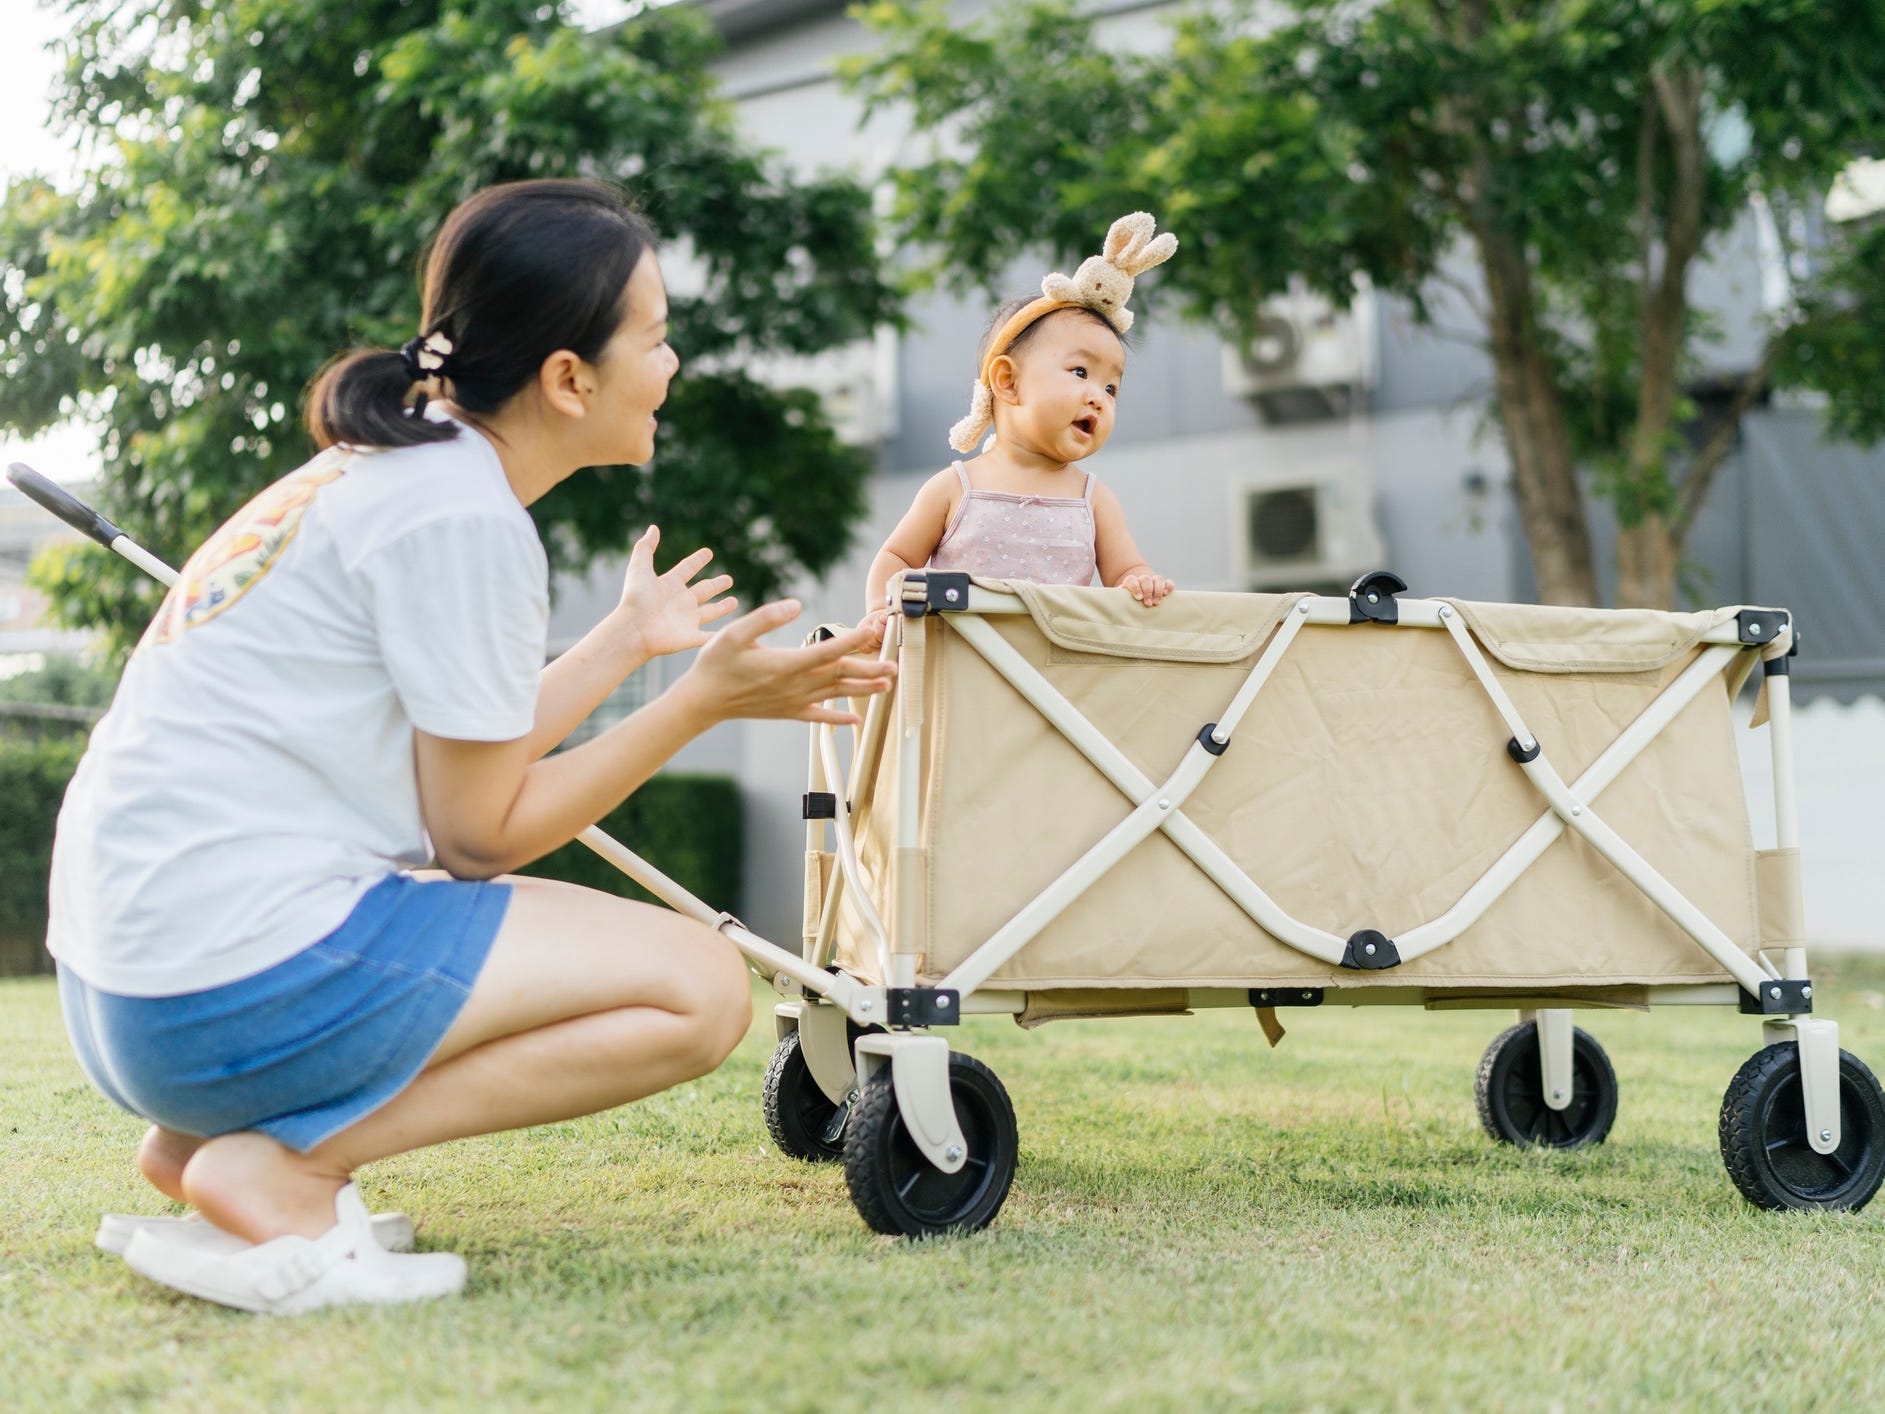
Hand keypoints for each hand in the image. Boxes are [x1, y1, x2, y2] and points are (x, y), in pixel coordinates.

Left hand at [614, 525, 736, 659]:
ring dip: (722, 608)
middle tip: (729, 579)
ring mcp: (687, 620)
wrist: (633, 629)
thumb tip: (653, 528)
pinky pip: (709, 636)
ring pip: (710, 612)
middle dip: (717, 585)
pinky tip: (731, 633)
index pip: (687, 569)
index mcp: (669, 585)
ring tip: (735, 601)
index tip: (708, 552)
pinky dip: (720, 636)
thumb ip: (645, 548)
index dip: (698, 560)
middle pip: (704, 590)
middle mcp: (680, 602)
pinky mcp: (691, 637)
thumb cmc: (635, 599)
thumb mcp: (639, 568)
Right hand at [674, 599, 896, 725]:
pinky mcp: (788, 712)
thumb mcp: (735, 633)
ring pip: (835, 694)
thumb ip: (766, 616)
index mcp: (785, 664)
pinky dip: (840, 717)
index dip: (852, 641)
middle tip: (894, 664)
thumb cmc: (716, 663)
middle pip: (839, 675)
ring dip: (863, 689)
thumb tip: (795, 604)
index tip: (871, 631)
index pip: (827, 651)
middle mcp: (795, 685)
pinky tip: (857, 719)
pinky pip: (820, 716)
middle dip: (869, 668)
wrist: (704, 701)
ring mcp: (793, 701)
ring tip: (887, 684)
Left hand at [1120, 571, 1174, 605]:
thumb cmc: (1128, 602)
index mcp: (1131, 582)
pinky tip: (1166, 594)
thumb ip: (1119, 599)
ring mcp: (1154, 581)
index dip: (1135, 587)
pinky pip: (1169, 582)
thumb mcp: (1122, 601)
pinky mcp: (1164, 585)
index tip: (1138, 598)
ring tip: (1157, 603)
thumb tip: (1118, 598)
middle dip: (1148, 591)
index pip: (1131, 580)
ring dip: (1158, 590)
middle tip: (1148, 604)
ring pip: (1158, 578)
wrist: (1139, 597)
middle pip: (1146, 579)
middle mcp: (1142, 580)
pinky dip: (1168, 587)